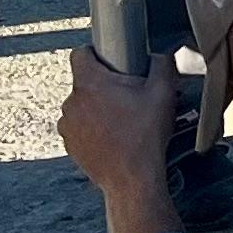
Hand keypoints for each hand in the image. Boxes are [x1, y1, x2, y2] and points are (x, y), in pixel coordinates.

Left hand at [58, 44, 177, 211]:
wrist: (132, 179)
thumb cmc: (144, 137)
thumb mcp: (163, 92)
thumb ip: (162, 64)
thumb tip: (160, 56)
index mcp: (89, 84)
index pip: (80, 54)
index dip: (96, 53)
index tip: (111, 61)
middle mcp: (72, 103)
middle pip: (84, 82)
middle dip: (104, 85)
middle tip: (128, 97)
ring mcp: (68, 126)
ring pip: (81, 105)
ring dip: (97, 108)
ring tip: (122, 119)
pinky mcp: (70, 145)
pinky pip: (79, 127)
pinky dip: (92, 128)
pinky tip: (114, 136)